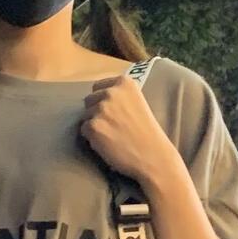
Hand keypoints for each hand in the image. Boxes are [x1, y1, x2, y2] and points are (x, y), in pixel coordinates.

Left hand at [80, 74, 180, 188]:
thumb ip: (119, 96)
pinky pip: (84, 130)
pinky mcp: (94, 126)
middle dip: (96, 112)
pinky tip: (108, 143)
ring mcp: (101, 109)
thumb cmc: (146, 132)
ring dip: (95, 125)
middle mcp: (111, 92)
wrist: (153, 155)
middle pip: (89, 100)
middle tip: (113, 125)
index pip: (98, 86)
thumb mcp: (137, 102)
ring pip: (85, 116)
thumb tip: (98, 97)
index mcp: (124, 83)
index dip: (102, 100)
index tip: (112, 111)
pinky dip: (92, 138)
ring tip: (113, 135)